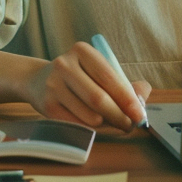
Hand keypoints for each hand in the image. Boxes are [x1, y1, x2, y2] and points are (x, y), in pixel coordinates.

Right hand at [23, 41, 151, 132]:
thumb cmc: (78, 77)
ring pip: (89, 115)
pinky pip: (77, 124)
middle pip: (99, 99)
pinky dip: (92, 130)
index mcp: (82, 51)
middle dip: (119, 116)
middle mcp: (65, 65)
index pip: (110, 77)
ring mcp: (53, 85)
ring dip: (107, 125)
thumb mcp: (98, 71)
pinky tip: (98, 127)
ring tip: (114, 124)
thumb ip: (123, 82)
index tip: (140, 114)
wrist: (38, 80)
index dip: (127, 98)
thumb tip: (143, 96)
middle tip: (130, 125)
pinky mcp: (47, 106)